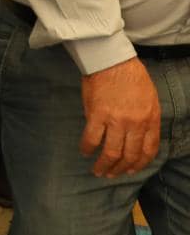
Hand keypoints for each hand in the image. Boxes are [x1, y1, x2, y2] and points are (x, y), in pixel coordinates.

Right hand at [80, 57, 160, 177]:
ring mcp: (116, 121)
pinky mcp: (97, 115)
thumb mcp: (149, 99)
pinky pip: (92, 138)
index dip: (139, 164)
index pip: (149, 150)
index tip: (131, 170)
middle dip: (120, 169)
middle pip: (129, 155)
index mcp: (151, 119)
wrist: (112, 59)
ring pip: (111, 152)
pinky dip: (87, 148)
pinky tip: (84, 151)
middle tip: (111, 174)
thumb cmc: (131, 76)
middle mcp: (135, 124)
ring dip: (104, 165)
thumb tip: (134, 135)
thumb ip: (145, 119)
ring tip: (98, 170)